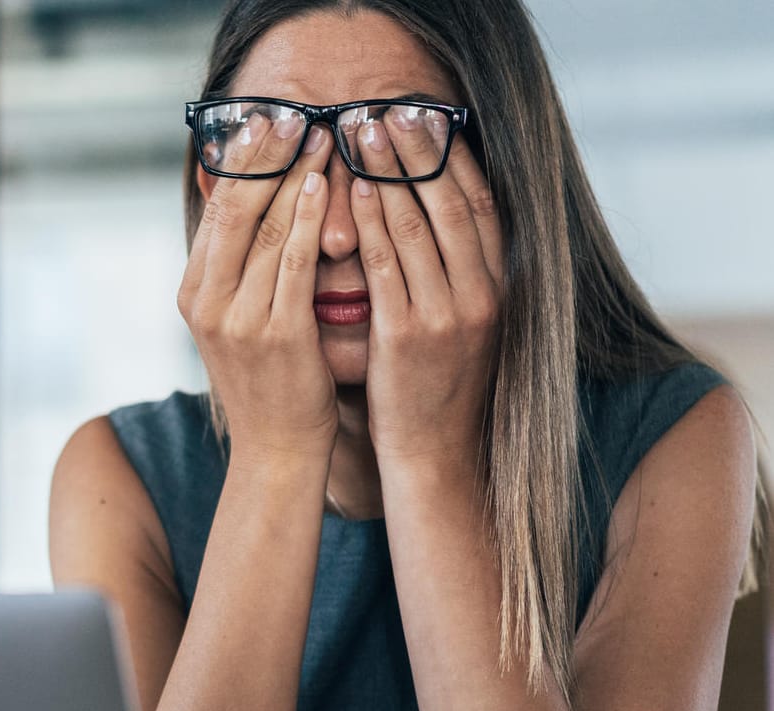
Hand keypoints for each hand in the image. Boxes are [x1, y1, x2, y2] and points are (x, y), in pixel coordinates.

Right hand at [177, 117, 337, 460]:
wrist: (277, 450)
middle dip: (266, 157)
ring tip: (322, 136)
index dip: (241, 162)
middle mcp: (207, 303)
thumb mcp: (239, 321)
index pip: (216, 211)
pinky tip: (325, 186)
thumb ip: (240, 269)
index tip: (266, 121)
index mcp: (193, 294)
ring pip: (268, 229)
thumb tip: (252, 207)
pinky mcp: (277, 334)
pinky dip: (310, 219)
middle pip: (235, 211)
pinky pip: (295, 262)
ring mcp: (239, 319)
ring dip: (297, 175)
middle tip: (294, 113)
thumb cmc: (269, 382)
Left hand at [349, 114, 504, 467]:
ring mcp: (448, 315)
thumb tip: (434, 222)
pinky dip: (373, 225)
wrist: (435, 457)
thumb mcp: (461, 326)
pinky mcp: (409, 337)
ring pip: (419, 227)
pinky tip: (355, 192)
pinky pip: (388, 267)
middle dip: (417, 153)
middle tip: (387, 112)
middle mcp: (482, 295)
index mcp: (498, 288)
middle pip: (450, 205)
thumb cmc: (436, 390)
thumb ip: (453, 276)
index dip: (454, 158)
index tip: (429, 120)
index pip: (480, 205)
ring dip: (389, 174)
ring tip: (362, 134)